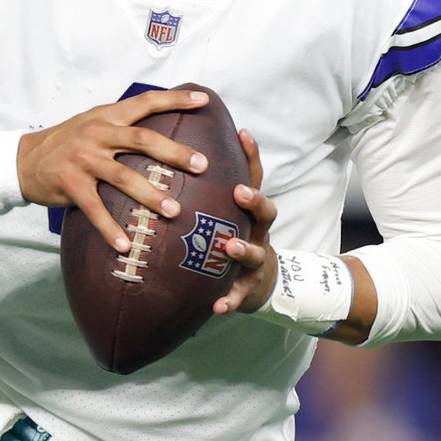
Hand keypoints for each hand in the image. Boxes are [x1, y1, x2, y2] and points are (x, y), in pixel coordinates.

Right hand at [17, 89, 209, 250]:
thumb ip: (122, 125)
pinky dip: (110, 229)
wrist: (23, 160)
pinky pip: (95, 209)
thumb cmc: (67, 143)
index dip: (174, 100)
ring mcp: (82, 159)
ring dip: (151, 195)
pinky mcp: (69, 184)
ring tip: (175, 211)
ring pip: (123, 176)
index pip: (145, 102)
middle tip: (202, 165)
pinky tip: (126, 245)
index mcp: (106, 116)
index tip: (204, 100)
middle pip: (142, 140)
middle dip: (174, 152)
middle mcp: (96, 134)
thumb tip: (165, 130)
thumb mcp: (92, 124)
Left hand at [212, 128, 277, 314]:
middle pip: (265, 212)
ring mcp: (256, 261)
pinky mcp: (249, 288)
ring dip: (243, 249)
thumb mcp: (228, 213)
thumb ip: (208, 191)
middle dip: (254, 200)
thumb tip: (175, 153)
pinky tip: (216, 306)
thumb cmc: (234, 238)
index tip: (243, 133)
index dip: (252, 155)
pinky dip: (230, 300)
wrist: (262, 284)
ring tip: (230, 246)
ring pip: (255, 253)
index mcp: (249, 212)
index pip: (254, 177)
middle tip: (239, 192)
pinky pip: (240, 296)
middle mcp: (258, 232)